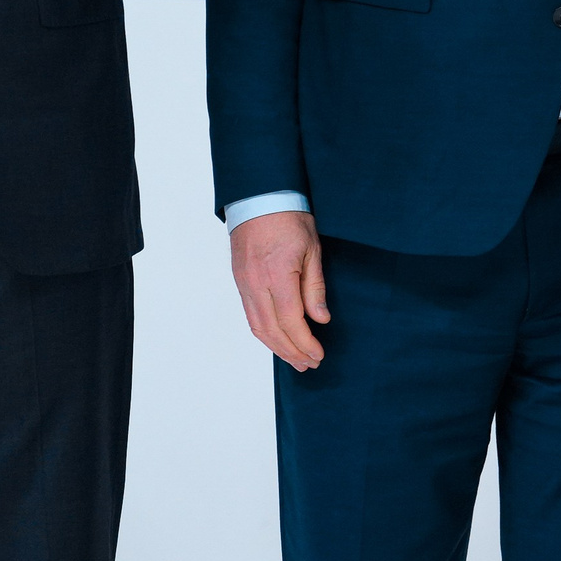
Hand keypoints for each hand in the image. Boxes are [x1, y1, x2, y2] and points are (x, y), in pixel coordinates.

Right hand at [231, 210, 327, 371]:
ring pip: (258, 327)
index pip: (291, 321)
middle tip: (310, 364)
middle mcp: (256, 283)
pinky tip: (277, 340)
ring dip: (277, 348)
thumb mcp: (312, 248)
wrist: (259, 196)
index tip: (318, 354)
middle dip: (292, 352)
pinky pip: (250, 315)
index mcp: (278, 274)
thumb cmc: (289, 217)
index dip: (305, 343)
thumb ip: (314, 287)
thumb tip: (320, 319)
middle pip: (273, 330)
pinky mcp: (240, 281)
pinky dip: (264, 333)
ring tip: (295, 359)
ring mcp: (244, 283)